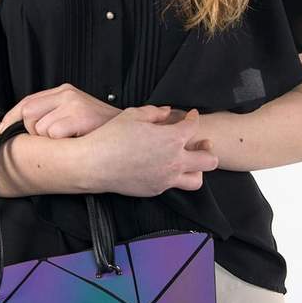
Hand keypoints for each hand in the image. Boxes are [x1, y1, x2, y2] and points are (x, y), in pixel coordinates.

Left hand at [0, 83, 119, 137]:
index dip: (10, 119)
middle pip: (27, 114)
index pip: (26, 102)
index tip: (0, 133)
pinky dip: (60, 144)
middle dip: (32, 133)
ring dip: (49, 141)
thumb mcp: (73, 117)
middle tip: (51, 142)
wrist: (128, 133)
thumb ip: (50, 116)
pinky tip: (75, 142)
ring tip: (69, 141)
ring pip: (40, 128)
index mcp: (63, 91)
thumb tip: (20, 128)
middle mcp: (67, 93)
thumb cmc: (98, 131)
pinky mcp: (80, 116)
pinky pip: (53, 134)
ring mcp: (74, 103)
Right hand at [79, 106, 218, 195]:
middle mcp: (174, 161)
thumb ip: (155, 112)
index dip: (193, 119)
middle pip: (209, 160)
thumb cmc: (110, 138)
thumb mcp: (132, 115)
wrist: (93, 165)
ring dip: (196, 170)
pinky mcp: (154, 190)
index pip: (194, 127)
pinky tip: (164, 168)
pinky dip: (174, 177)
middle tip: (198, 143)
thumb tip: (167, 112)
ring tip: (186, 161)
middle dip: (207, 149)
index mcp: (172, 139)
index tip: (190, 116)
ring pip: (196, 180)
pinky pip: (173, 186)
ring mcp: (166, 179)